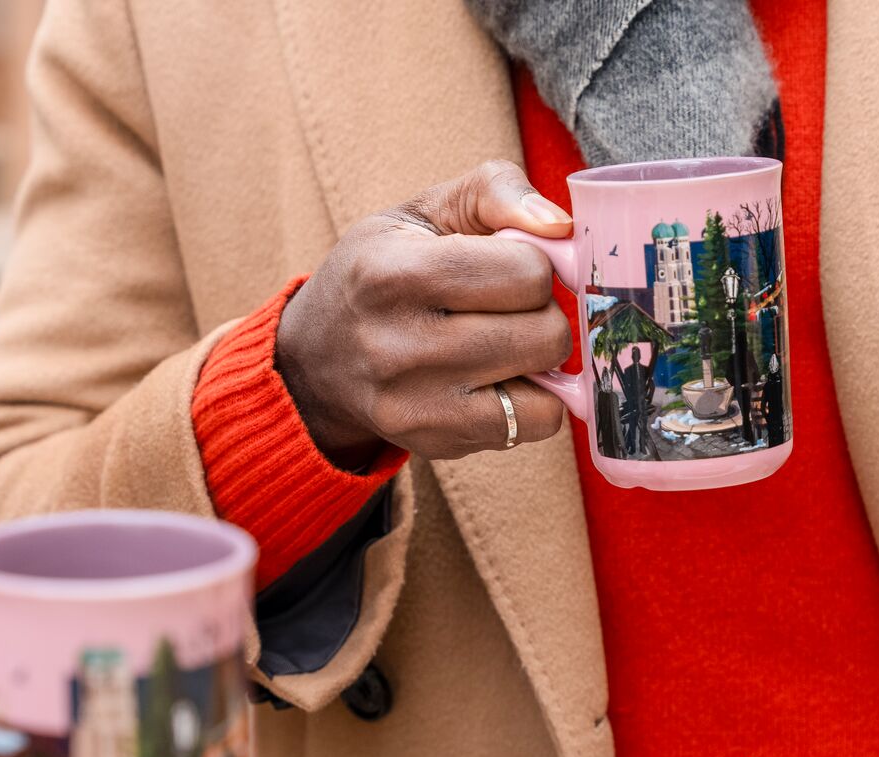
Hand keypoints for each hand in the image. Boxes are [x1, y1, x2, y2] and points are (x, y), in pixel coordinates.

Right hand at [276, 159, 575, 468]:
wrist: (316, 357)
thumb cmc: (383, 270)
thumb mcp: (424, 210)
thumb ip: (495, 192)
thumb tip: (561, 227)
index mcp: (394, 273)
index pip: (526, 272)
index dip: (534, 265)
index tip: (508, 266)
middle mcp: (398, 345)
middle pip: (545, 334)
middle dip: (542, 314)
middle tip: (509, 310)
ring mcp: (415, 404)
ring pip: (546, 388)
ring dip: (539, 362)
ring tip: (503, 343)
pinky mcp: (433, 442)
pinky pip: (534, 425)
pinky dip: (533, 402)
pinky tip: (498, 381)